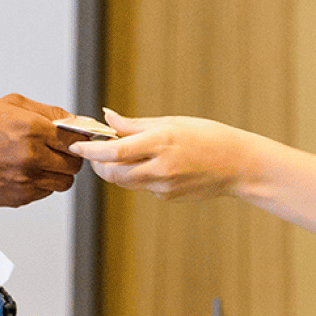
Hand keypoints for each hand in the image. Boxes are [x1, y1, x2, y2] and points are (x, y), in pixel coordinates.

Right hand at [0, 94, 84, 206]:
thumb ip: (46, 111)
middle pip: (74, 164)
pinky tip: (26, 172)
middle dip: (70, 156)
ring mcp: (27, 180)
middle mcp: (33, 158)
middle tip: (59, 151)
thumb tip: (73, 119)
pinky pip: (45, 193)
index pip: (76, 139)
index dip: (78, 139)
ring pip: (64, 182)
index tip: (75, 138)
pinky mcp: (20, 198)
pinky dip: (42, 184)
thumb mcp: (9, 105)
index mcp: (33, 130)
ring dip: (59, 173)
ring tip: (42, 162)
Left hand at [70, 109, 268, 200]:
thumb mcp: (173, 122)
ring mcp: (164, 185)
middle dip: (98, 164)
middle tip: (94, 151)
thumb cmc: (209, 137)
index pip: (115, 150)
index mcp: (162, 142)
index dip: (91, 150)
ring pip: (125, 182)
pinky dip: (138, 176)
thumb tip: (108, 118)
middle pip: (113, 172)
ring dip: (114, 170)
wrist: (239, 165)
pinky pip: (143, 187)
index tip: (76, 145)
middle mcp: (161, 167)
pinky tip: (153, 165)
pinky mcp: (167, 197)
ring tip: (118, 155)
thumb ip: (136, 124)